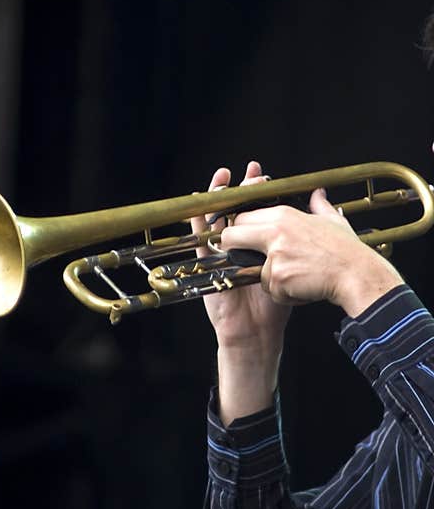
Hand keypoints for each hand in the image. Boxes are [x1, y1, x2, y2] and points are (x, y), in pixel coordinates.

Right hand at [191, 162, 291, 424]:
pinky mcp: (206, 264)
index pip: (255, 211)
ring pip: (215, 218)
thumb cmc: (274, 306)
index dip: (257, 193)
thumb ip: (297, 246)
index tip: (265, 176)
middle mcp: (238, 247)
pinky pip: (198, 238)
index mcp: (258, 247)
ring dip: (217, 197)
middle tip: (253, 175)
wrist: (257, 333)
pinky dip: (197, 220)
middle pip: (236, 210)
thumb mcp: (289, 272)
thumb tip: (311, 219)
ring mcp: (220, 254)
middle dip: (242, 189)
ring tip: (225, 177)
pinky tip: (198, 203)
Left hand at [220, 188, 404, 316]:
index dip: (240, 230)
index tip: (245, 239)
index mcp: (284, 215)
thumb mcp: (333, 221)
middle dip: (232, 249)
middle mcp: (275, 232)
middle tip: (245, 260)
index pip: (243, 218)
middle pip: (231, 237)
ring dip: (268, 278)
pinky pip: (269, 289)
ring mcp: (275, 255)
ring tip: (295, 276)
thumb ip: (319, 205)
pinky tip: (302, 287)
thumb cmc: (348, 250)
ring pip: (252, 270)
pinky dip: (283, 294)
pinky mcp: (277, 278)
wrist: (359, 274)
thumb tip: (318, 194)